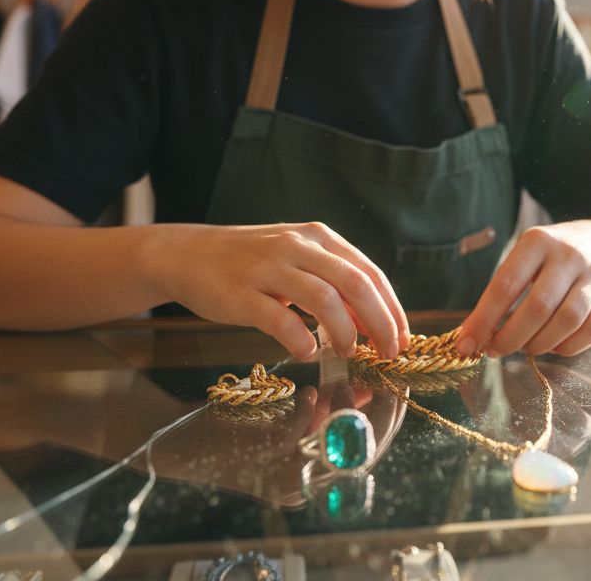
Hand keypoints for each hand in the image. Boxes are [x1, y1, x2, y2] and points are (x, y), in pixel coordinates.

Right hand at [150, 222, 409, 359]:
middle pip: (354, 284)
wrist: (188, 254)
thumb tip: (372, 322)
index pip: (369, 273)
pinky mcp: (241, 294)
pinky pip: (280, 320)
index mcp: (319, 238)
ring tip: (347, 352)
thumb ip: (333, 284)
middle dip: (379, 323)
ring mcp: (268, 268)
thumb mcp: (298, 260)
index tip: (402, 338)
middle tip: (387, 352)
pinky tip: (307, 351)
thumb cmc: (252, 263)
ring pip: (323, 300)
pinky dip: (301, 340)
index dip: (392, 308)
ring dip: (343, 332)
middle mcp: (297, 246)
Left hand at [456, 221, 590, 356]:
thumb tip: (473, 333)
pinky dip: (568, 346)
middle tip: (495, 350)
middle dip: (511, 337)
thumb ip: (503, 291)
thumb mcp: (526, 257)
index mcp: (538, 242)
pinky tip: (554, 346)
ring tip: (527, 347)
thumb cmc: (554, 257)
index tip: (466, 345)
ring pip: (567, 321)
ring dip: (540, 343)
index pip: (505, 285)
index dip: (483, 320)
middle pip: (538, 306)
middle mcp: (569, 256)